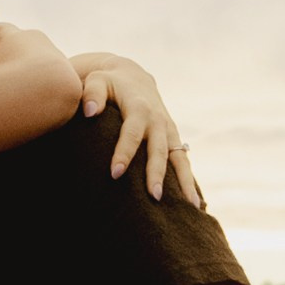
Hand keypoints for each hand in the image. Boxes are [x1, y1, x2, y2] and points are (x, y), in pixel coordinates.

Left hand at [72, 54, 200, 203]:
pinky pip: (183, 162)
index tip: (114, 174)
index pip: (132, 133)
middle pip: (159, 150)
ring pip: (179, 158)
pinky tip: (195, 204)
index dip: (124, 153)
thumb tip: (89, 111)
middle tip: (154, 196)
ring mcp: (169, 131)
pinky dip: (189, 182)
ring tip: (192, 207)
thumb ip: (92, 94)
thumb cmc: (108, 83)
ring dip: (184, 182)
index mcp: (139, 108)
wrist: (133, 77)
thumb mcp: (97, 81)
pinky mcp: (174, 139)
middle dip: (156, 173)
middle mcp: (158, 121)